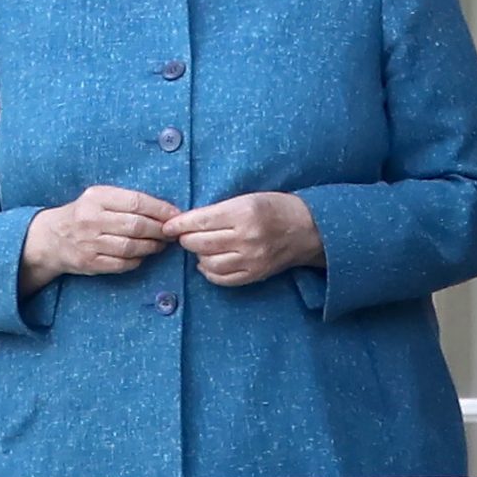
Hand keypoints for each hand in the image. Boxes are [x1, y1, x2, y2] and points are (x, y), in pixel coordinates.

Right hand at [22, 186, 180, 291]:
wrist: (52, 237)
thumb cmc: (84, 214)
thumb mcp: (100, 197)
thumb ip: (127, 201)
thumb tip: (165, 210)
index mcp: (97, 197)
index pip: (136, 202)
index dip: (160, 210)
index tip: (175, 215)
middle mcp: (91, 219)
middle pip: (136, 225)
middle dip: (159, 230)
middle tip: (171, 233)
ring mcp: (89, 243)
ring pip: (131, 247)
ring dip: (151, 246)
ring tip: (160, 244)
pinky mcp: (89, 262)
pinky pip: (121, 263)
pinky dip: (137, 260)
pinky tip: (142, 255)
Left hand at [164, 192, 324, 287]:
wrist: (308, 229)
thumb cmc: (276, 207)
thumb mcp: (249, 198)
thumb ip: (219, 210)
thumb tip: (186, 222)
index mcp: (244, 212)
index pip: (200, 221)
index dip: (179, 224)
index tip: (168, 226)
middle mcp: (246, 237)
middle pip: (200, 243)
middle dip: (186, 239)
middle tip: (184, 235)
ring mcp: (251, 259)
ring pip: (207, 262)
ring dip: (197, 255)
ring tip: (200, 247)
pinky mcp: (254, 274)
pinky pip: (221, 278)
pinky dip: (209, 271)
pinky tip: (209, 262)